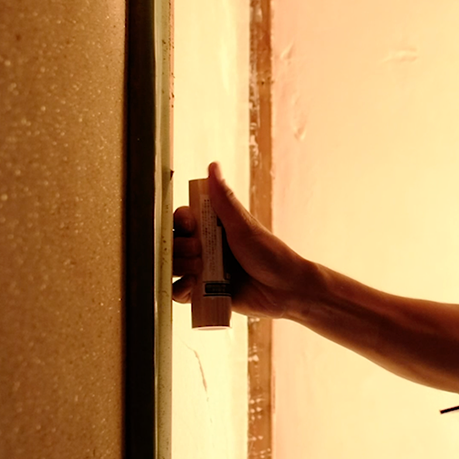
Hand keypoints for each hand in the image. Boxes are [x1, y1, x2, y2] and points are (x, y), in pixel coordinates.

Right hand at [170, 162, 317, 319]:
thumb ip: (224, 199)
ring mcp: (203, 270)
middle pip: (173, 243)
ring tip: (199, 269)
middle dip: (179, 246)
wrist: (285, 290)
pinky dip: (180, 289)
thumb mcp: (243, 225)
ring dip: (179, 266)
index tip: (190, 225)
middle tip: (198, 251)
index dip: (180, 222)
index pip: (182, 220)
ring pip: (173, 266)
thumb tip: (213, 165)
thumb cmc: (269, 253)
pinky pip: (180, 292)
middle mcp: (205, 247)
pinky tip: (193, 286)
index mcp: (213, 227)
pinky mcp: (204, 294)